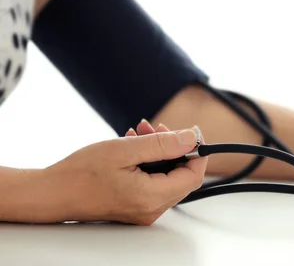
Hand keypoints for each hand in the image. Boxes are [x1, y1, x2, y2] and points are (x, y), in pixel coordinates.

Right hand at [46, 120, 207, 224]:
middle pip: (181, 176)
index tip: (191, 133)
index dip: (197, 152)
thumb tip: (191, 138)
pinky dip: (150, 162)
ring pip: (167, 176)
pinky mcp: (135, 205)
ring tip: (141, 133)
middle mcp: (150, 209)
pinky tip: (134, 146)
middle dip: (174, 148)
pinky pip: (153, 182)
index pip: (193, 176)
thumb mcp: (125, 149)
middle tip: (157, 128)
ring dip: (160, 152)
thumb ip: (162, 144)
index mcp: (151, 197)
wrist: (51, 193)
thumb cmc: (79, 174)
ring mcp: (143, 209)